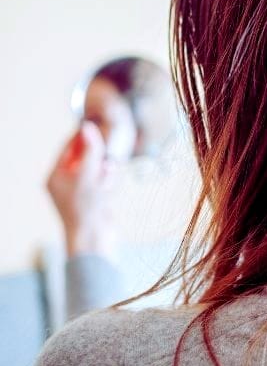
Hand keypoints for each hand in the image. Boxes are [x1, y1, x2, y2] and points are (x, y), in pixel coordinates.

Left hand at [46, 121, 116, 255]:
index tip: (94, 128)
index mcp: (56, 177)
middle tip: (104, 162)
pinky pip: (105, 182)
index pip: (67, 149)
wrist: (94, 237)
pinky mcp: (96, 200)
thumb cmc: (86, 208)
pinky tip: (110, 190)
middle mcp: (67, 184)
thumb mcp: (88, 173)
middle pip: (86, 158)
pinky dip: (110, 183)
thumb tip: (87, 128)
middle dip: (98, 159)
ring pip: (99, 170)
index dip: (81, 137)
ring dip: (106, 172)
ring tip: (107, 181)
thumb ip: (90, 149)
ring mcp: (81, 192)